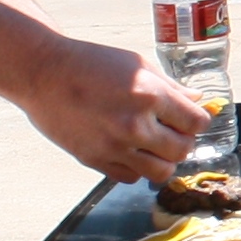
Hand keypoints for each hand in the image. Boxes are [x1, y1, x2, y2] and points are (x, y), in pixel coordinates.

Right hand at [22, 36, 211, 184]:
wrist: (43, 73)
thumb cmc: (89, 62)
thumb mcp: (137, 64)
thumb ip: (170, 86)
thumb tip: (197, 101)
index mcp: (150, 95)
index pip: (196, 123)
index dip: (197, 122)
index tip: (190, 119)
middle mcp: (134, 125)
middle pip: (182, 150)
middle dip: (183, 141)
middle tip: (172, 132)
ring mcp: (114, 146)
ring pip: (160, 172)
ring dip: (163, 160)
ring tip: (153, 145)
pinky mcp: (94, 160)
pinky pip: (130, 178)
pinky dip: (136, 168)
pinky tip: (130, 151)